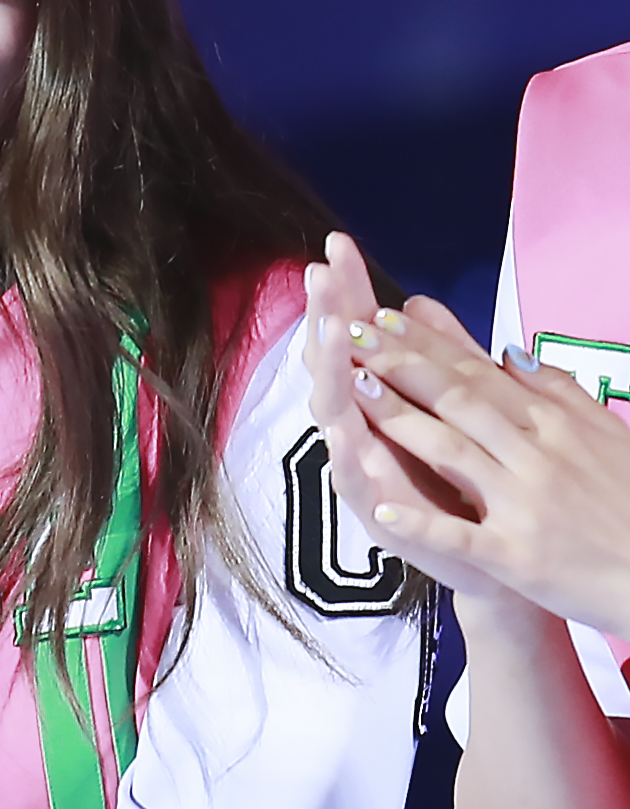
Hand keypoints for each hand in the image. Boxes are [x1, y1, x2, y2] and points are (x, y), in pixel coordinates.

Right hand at [303, 232, 470, 574]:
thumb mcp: (450, 410)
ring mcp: (366, 474)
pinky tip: (346, 438)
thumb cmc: (462, 486)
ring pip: (338, 421)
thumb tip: (408, 302)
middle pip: (336, 368)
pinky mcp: (379, 517)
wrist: (488, 561)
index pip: (357, 336)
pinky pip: (357, 487)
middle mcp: (363, 433)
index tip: (336, 248)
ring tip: (328, 342)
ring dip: (331, 380)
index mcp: (381, 404)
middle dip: (326, 321)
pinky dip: (350, 463)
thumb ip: (432, 358)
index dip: (347, 292)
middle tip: (319, 277)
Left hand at [312, 252, 629, 633]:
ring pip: (453, 453)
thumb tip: (513, 352)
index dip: (429, 345)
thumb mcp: (603, 433)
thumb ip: (556, 391)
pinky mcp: (518, 556)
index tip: (385, 317)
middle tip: (354, 335)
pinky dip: (423, 522)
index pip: (479, 374)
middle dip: (402, 365)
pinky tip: (383, 510)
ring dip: (401, 421)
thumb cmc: (629, 501)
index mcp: (552, 424)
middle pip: (459, 401)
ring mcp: (525, 504)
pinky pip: (463, 536)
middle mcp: (536, 454)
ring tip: (356, 393)